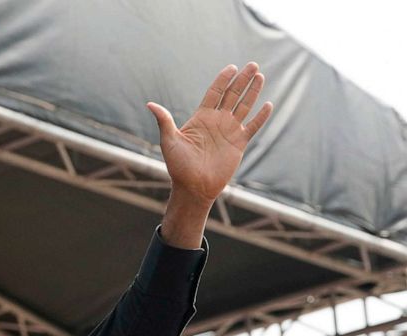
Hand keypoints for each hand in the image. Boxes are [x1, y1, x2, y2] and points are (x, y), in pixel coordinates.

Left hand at [148, 63, 272, 203]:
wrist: (193, 187)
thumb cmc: (178, 166)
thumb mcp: (169, 141)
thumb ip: (164, 121)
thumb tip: (149, 104)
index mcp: (201, 118)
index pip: (214, 93)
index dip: (223, 80)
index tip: (232, 67)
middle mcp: (217, 121)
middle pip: (232, 95)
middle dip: (242, 80)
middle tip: (252, 65)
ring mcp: (229, 131)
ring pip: (244, 106)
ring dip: (252, 92)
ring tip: (260, 76)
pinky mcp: (239, 144)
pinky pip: (252, 127)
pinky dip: (261, 117)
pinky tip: (268, 104)